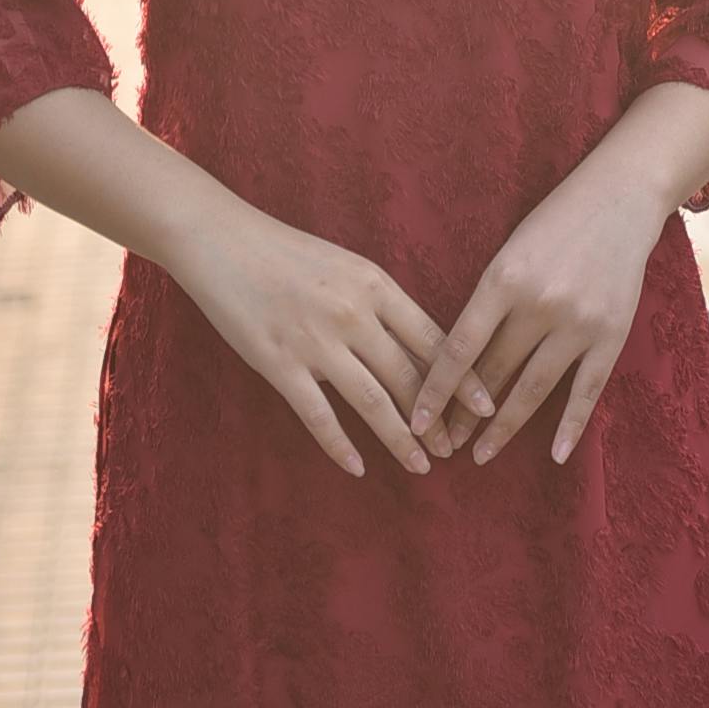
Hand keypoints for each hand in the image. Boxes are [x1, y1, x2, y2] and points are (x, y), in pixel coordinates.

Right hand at [167, 205, 496, 476]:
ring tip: (422, 465)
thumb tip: (414, 345)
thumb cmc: (285, 251)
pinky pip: (319, 415)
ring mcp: (316, 341)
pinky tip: (358, 468)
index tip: (486, 406)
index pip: (433, 339)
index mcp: (374, 284)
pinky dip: (341, 446)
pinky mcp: (280, 363)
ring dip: (401, 439)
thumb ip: (378, 303)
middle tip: (453, 449)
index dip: (462, 378)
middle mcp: (352, 314)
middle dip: (436, 418)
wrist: (222, 239)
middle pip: (409, 376)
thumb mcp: (345, 266)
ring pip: (373, 402)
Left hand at [408, 167, 669, 468]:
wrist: (619, 197)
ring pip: (533, 388)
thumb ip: (488, 300)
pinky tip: (554, 454)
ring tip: (481, 454)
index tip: (415, 421)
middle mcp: (539, 303)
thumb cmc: (554, 221)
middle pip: (493, 372)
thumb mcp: (509, 250)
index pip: (459, 346)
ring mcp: (578, 322)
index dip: (435, 389)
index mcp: (504, 277)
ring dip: (503, 426)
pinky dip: (571, 426)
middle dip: (465, 414)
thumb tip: (459, 358)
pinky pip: (586, 390)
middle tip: (442, 444)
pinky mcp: (611, 334)